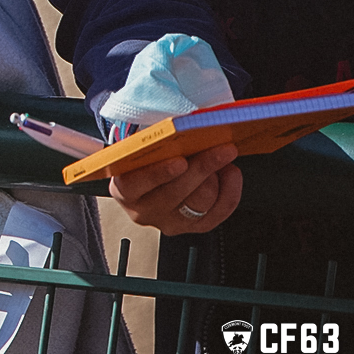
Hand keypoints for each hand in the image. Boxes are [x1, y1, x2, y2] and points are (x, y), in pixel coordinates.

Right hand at [109, 143, 241, 234]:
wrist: (151, 176)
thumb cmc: (145, 158)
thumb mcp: (139, 148)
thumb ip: (151, 141)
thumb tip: (181, 125)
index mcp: (124, 189)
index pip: (135, 184)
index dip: (158, 173)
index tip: (179, 160)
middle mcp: (145, 210)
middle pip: (175, 193)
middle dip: (201, 168)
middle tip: (219, 148)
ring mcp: (170, 222)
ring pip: (199, 203)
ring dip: (215, 175)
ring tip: (223, 155)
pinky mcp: (195, 227)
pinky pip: (219, 212)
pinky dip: (230, 190)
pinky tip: (229, 172)